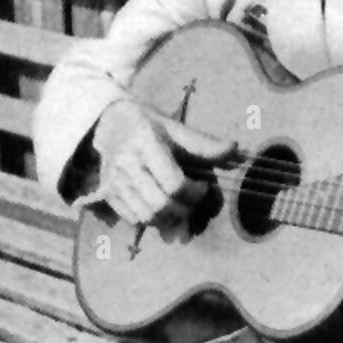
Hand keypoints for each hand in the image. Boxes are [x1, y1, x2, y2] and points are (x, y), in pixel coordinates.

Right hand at [90, 98, 235, 226]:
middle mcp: (127, 165)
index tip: (203, 186)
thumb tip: (234, 149)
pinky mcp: (107, 193)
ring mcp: (114, 182)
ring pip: (147, 216)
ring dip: (170, 219)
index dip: (195, 192)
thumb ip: (203, 143)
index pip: (174, 183)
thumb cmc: (148, 124)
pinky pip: (133, 219)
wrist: (108, 123)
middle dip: (185, 209)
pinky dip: (152, 220)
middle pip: (161, 204)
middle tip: (193, 201)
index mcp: (146, 144)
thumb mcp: (174, 128)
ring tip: (180, 207)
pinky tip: (162, 208)